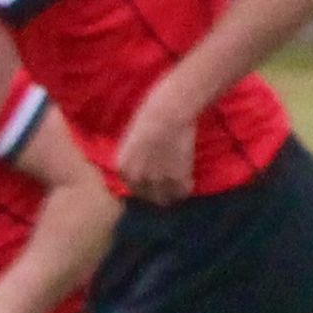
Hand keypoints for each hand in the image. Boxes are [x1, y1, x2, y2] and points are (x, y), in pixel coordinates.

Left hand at [114, 90, 196, 205]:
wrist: (169, 112)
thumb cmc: (150, 117)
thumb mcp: (131, 140)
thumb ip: (133, 159)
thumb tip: (141, 169)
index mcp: (123, 169)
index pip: (133, 189)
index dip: (146, 186)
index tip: (155, 182)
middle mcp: (136, 179)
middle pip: (148, 198)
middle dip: (158, 192)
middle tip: (169, 183)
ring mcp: (156, 181)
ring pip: (166, 200)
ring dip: (172, 192)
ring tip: (180, 181)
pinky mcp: (176, 179)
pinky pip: (182, 192)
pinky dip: (187, 186)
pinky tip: (189, 177)